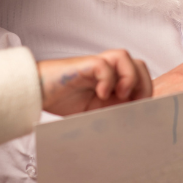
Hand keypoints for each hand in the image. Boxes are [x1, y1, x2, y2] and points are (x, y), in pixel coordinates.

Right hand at [38, 51, 152, 115]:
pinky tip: (102, 94)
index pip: (141, 79)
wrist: (37, 94)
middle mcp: (107, 72)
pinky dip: (107, 79)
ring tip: (121, 94)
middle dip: (143, 84)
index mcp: (113, 83)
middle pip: (139, 66)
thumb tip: (135, 125)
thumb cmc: (63, 102)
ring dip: (129, 76)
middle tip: (135, 102)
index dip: (146, 91)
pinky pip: (104, 64)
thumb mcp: (95, 114)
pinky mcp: (84, 65)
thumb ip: (112, 113)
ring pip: (124, 57)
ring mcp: (96, 66)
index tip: (143, 111)